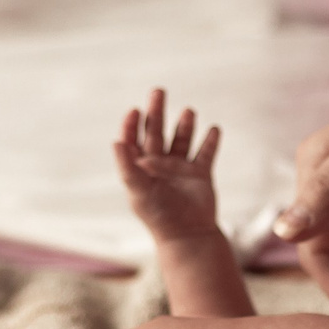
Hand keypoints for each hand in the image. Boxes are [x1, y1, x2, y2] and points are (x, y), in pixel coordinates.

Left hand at [114, 87, 221, 244]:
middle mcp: (159, 163)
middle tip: (158, 91)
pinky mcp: (201, 174)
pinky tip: (213, 130)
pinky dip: (210, 141)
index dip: (132, 124)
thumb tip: (116, 141)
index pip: (133, 139)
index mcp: (141, 167)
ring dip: (184, 125)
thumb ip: (127, 167)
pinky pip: (206, 153)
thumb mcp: (138, 191)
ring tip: (188, 111)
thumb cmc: (157, 215)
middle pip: (157, 132)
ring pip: (182, 139)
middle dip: (157, 112)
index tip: (134, 111)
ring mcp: (181, 167)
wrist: (187, 236)